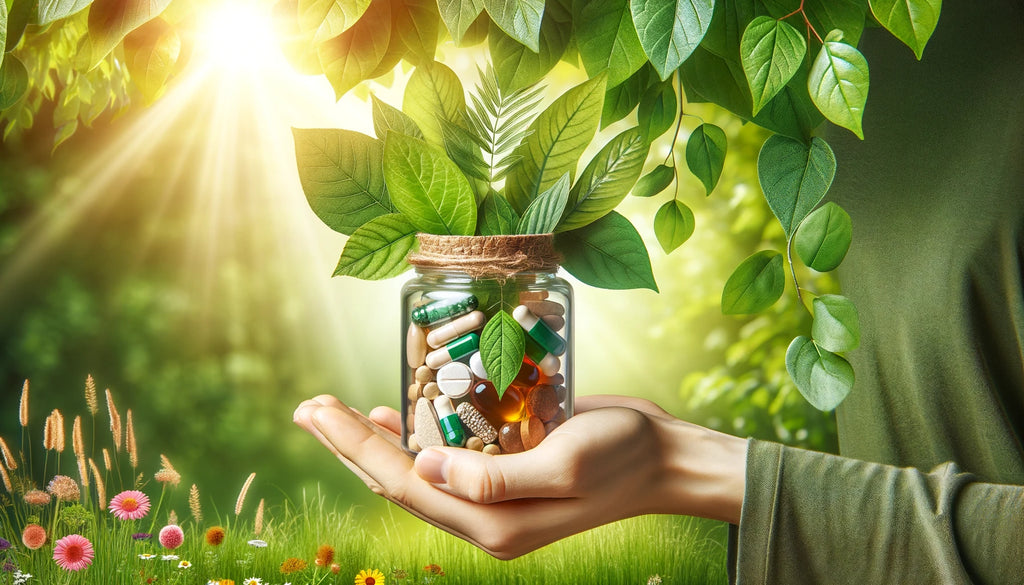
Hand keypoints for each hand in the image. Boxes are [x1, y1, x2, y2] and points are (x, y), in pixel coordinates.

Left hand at [293, 394, 746, 558]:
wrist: (662, 456)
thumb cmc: (620, 456)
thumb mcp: (564, 464)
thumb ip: (497, 476)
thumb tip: (427, 467)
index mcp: (492, 523)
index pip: (405, 485)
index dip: (356, 448)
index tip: (317, 412)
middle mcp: (484, 516)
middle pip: (399, 480)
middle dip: (349, 444)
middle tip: (307, 407)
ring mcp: (492, 496)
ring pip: (414, 470)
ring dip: (373, 439)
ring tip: (331, 409)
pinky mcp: (502, 471)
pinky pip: (442, 458)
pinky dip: (413, 435)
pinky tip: (394, 412)